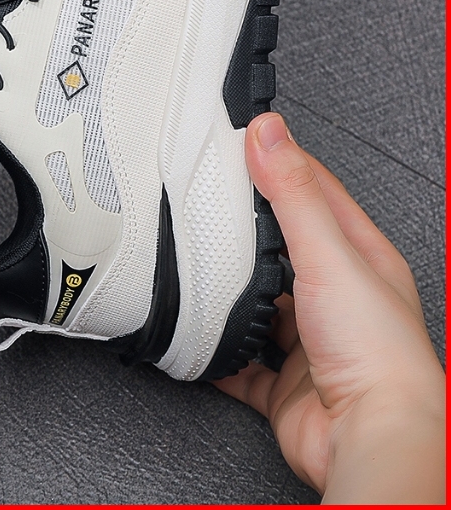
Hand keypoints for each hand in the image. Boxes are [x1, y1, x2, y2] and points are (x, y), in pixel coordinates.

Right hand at [214, 113, 444, 503]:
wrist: (370, 441)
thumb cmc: (375, 353)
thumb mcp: (328, 254)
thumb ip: (293, 192)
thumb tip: (269, 130)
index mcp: (361, 259)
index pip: (316, 193)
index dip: (279, 163)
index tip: (238, 141)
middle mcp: (338, 298)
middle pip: (282, 248)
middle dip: (245, 229)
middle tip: (203, 201)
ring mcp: (310, 342)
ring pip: (259, 304)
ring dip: (230, 291)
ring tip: (196, 266)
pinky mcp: (282, 383)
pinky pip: (237, 360)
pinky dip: (215, 349)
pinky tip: (197, 335)